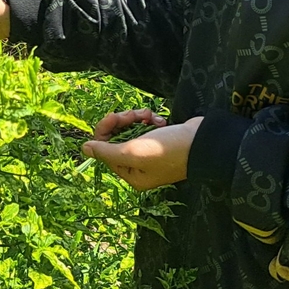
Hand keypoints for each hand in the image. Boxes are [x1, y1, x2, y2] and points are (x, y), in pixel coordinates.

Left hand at [80, 112, 201, 189]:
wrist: (204, 141)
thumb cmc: (169, 150)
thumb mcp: (134, 152)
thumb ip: (107, 151)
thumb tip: (84, 149)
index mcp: (131, 174)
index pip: (104, 149)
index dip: (105, 129)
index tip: (115, 116)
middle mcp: (138, 166)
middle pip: (115, 137)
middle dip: (123, 121)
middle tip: (134, 114)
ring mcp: (149, 153)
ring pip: (129, 129)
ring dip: (137, 118)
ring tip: (149, 116)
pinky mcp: (159, 140)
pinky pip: (143, 126)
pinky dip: (149, 119)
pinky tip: (159, 119)